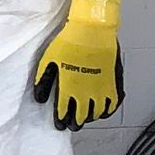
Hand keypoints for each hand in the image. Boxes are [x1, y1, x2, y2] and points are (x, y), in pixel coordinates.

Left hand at [33, 0, 123, 128]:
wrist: (93, 30)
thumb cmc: (69, 42)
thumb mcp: (48, 60)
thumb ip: (43, 82)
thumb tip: (40, 99)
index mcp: (69, 89)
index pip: (63, 113)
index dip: (61, 121)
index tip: (59, 124)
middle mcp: (87, 93)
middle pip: (81, 117)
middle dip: (74, 123)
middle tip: (71, 125)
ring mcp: (103, 90)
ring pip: (97, 114)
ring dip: (90, 117)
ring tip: (85, 117)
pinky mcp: (114, 83)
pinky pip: (112, 105)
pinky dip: (107, 111)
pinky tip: (102, 111)